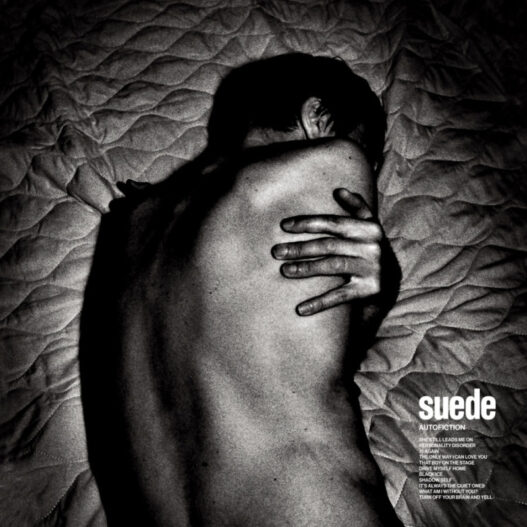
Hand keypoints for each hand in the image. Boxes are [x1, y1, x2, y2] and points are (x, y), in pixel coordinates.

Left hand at [271, 188, 399, 317]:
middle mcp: (372, 247)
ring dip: (305, 268)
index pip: (333, 223)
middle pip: (328, 245)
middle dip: (300, 248)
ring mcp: (372, 269)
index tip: (284, 226)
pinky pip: (340, 296)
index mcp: (368, 228)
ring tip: (284, 270)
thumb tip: (339, 190)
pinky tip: (300, 309)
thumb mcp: (368, 227)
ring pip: (332, 266)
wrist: (391, 284)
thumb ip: (356, 207)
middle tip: (276, 252)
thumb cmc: (368, 251)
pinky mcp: (370, 290)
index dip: (307, 223)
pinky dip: (319, 303)